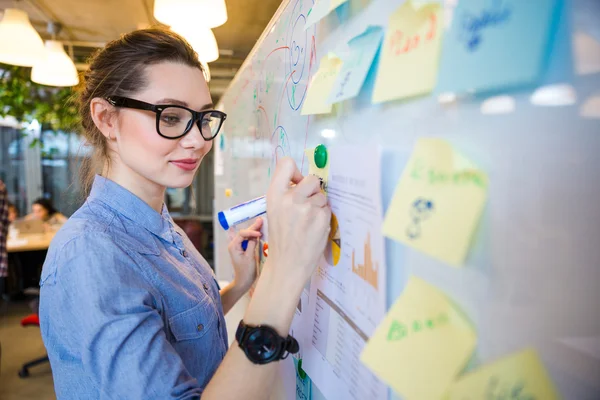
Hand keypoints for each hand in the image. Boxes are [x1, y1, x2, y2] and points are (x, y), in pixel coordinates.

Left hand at [227, 218, 262, 292]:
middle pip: (244, 232)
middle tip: (261, 220)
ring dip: (253, 230)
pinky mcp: (243, 249)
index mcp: (233, 246)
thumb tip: (255, 235)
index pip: (242, 234)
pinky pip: (248, 239)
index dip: (251, 232)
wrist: (243, 281)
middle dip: (253, 227)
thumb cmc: (246, 271)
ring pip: (246, 235)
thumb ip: (251, 244)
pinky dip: (253, 235)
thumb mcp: (249, 257)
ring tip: (260, 223)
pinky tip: (255, 230)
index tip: (259, 234)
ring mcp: (238, 247)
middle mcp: (234, 245)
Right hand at [264, 157, 330, 288]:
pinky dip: (323, 217)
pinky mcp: (321, 218)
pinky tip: (313, 229)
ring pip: (322, 196)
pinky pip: (328, 209)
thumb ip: (285, 193)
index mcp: (274, 195)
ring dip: (319, 206)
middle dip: (313, 190)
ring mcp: (307, 208)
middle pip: (312, 179)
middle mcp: (290, 198)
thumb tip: (303, 180)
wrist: (286, 264)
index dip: (296, 171)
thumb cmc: (281, 238)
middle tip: (308, 204)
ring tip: (308, 222)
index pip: (286, 163)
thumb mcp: (274, 211)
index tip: (298, 181)